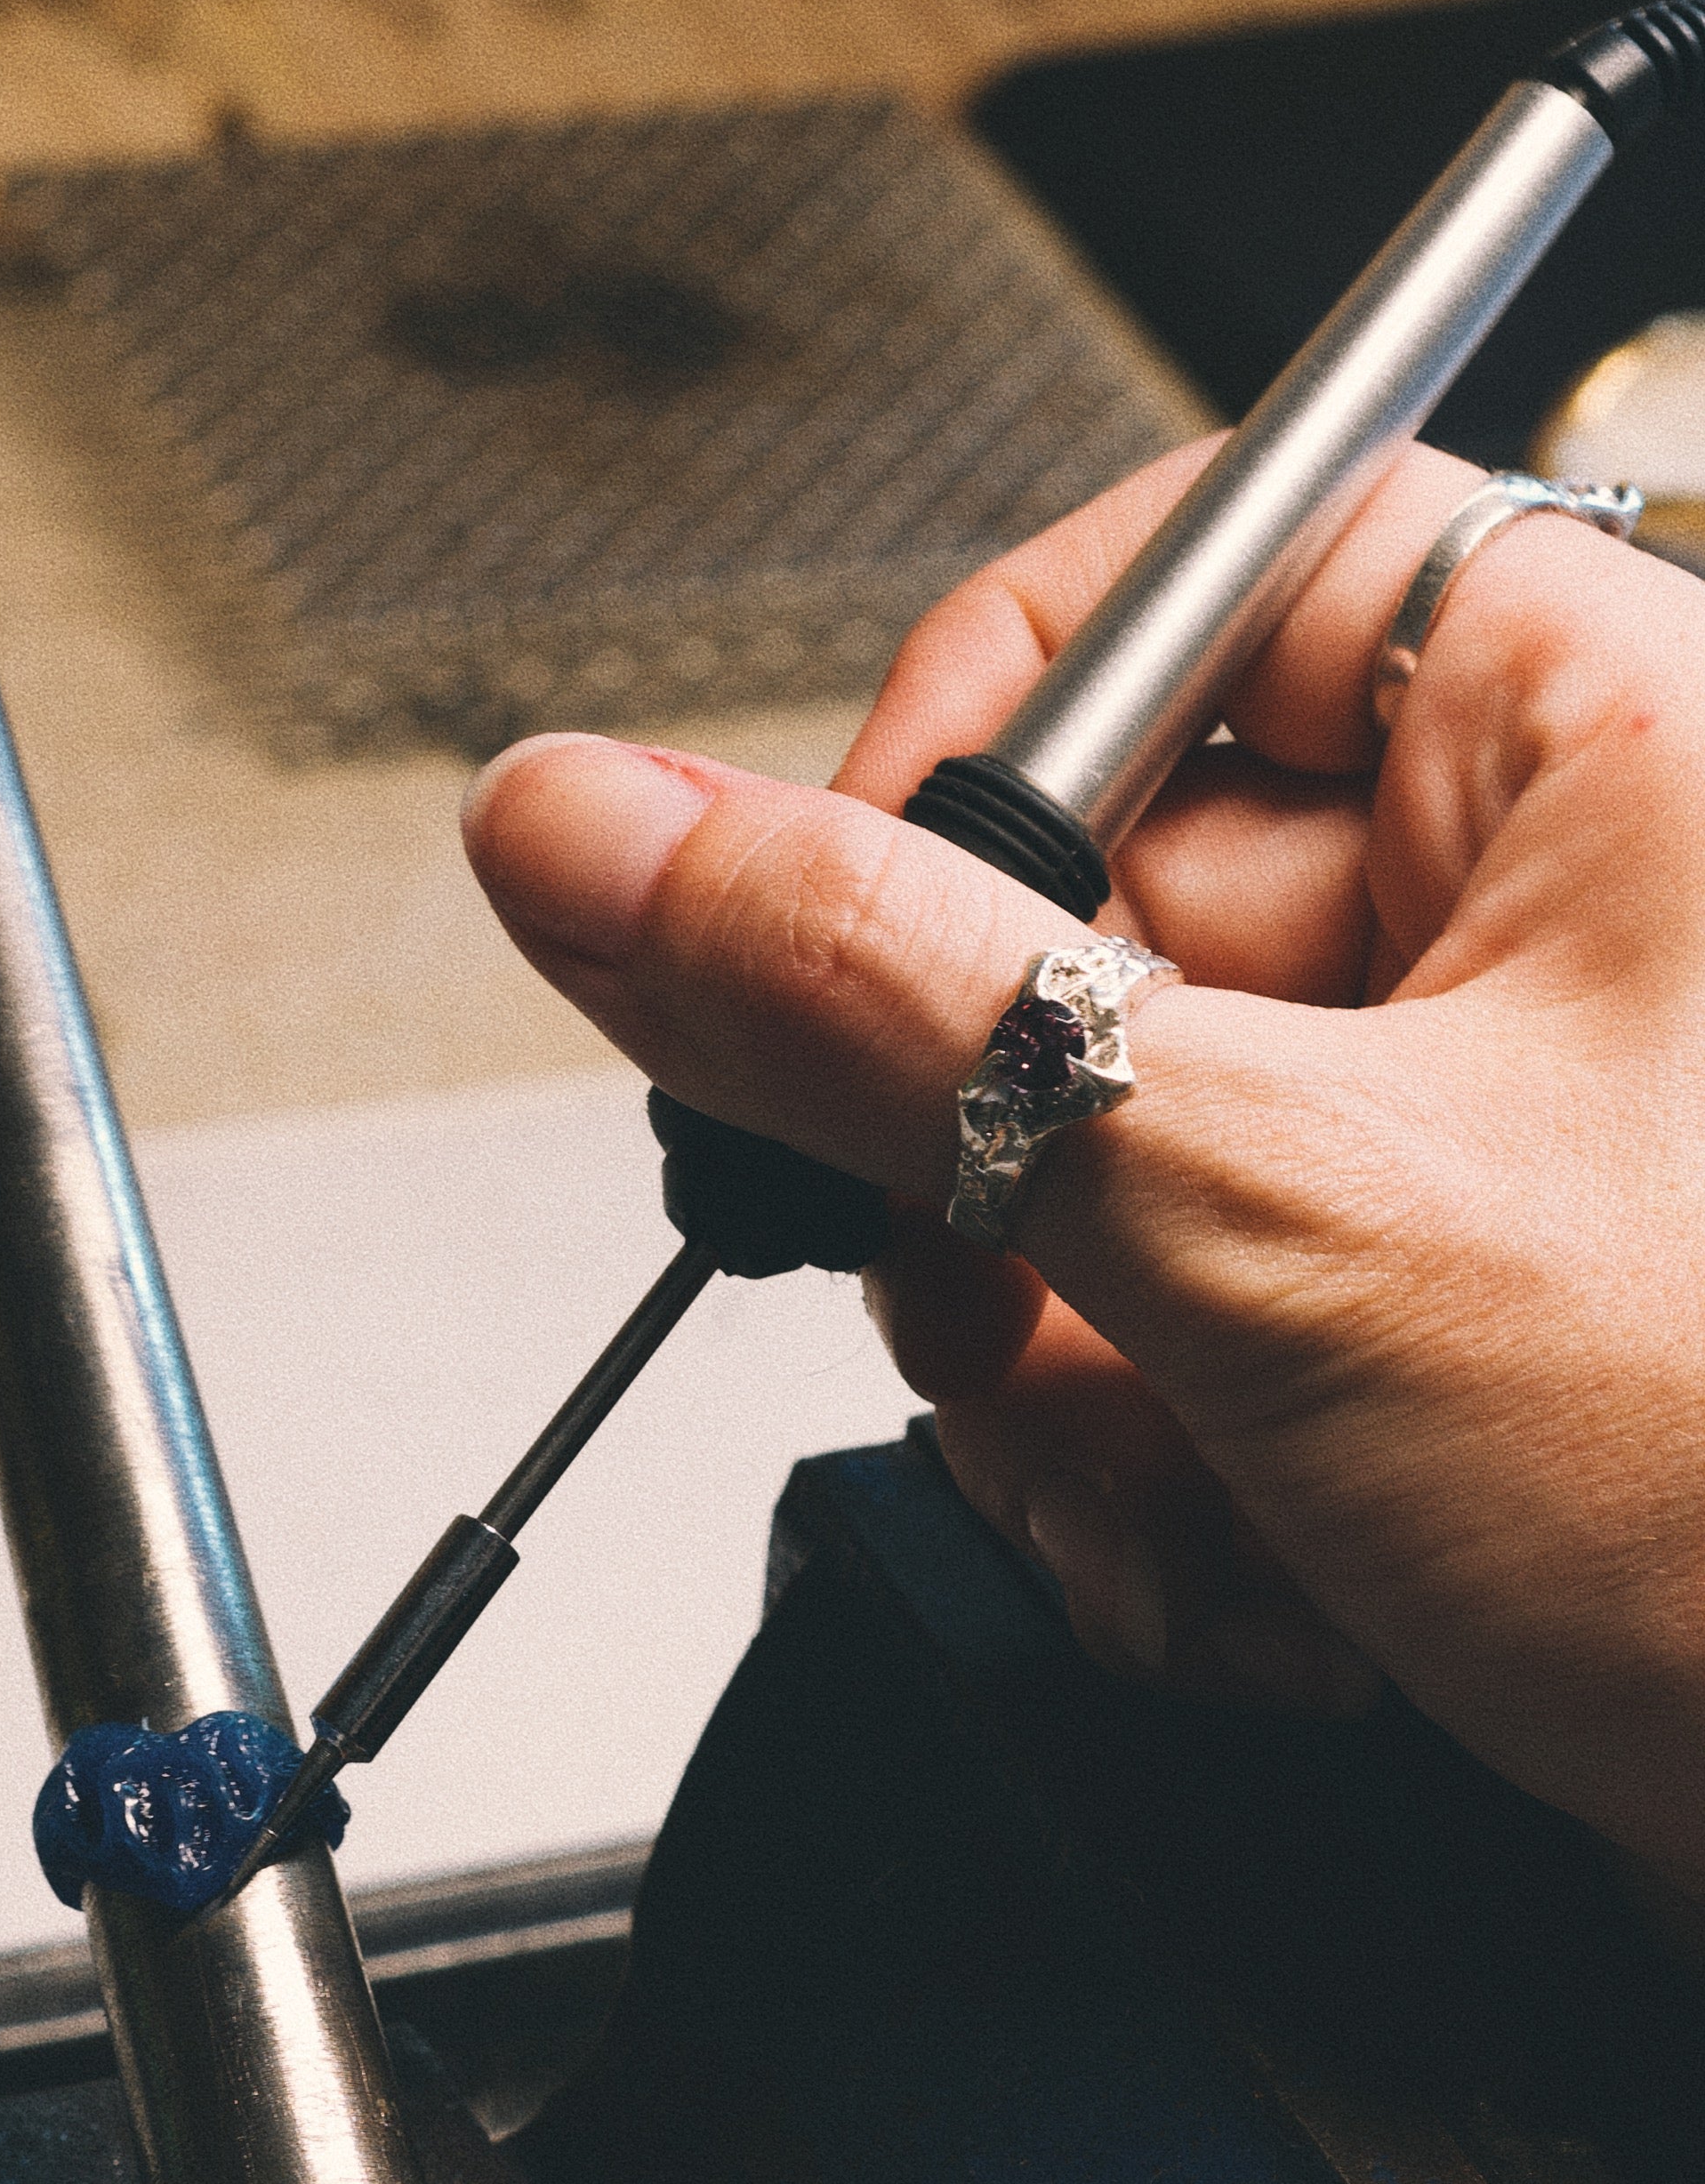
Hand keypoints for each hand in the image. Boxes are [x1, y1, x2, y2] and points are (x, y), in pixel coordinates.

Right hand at [459, 448, 1704, 1942]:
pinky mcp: (1454, 1340)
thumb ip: (886, 1006)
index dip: (960, 761)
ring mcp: (1498, 1143)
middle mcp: (1550, 913)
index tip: (824, 957)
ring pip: (1115, 1185)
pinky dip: (1183, 1502)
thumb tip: (596, 836)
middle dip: (1010, 1210)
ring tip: (1208, 1525)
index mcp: (1589, 738)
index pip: (1179, 583)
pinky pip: (1194, 1352)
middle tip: (1019, 1330)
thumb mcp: (1270, 1208)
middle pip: (1095, 936)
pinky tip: (1285, 1600)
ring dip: (1088, 1407)